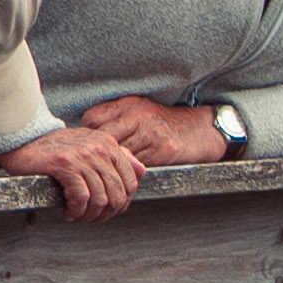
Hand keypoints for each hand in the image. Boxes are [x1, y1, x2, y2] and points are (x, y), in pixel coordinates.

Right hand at [0, 124, 147, 219]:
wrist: (23, 138)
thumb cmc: (55, 148)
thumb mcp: (91, 147)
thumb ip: (118, 158)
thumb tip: (142, 171)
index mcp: (108, 145)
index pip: (131, 182)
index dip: (122, 204)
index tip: (107, 211)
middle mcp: (99, 149)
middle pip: (118, 195)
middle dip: (106, 214)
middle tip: (90, 218)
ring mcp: (83, 156)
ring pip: (100, 199)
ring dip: (89, 215)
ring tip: (78, 216)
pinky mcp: (65, 165)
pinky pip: (81, 198)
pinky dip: (76, 211)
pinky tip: (68, 212)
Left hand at [80, 94, 237, 168]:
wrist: (199, 129)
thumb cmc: (163, 122)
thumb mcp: (137, 109)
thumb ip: (112, 117)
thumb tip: (85, 131)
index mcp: (127, 105)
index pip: (93, 120)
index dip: (85, 136)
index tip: (84, 147)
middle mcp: (137, 117)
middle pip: (103, 138)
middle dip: (95, 153)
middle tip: (89, 165)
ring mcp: (150, 134)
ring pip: (119, 154)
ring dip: (110, 166)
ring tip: (103, 174)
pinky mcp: (162, 151)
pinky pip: (137, 166)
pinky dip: (127, 172)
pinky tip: (122, 177)